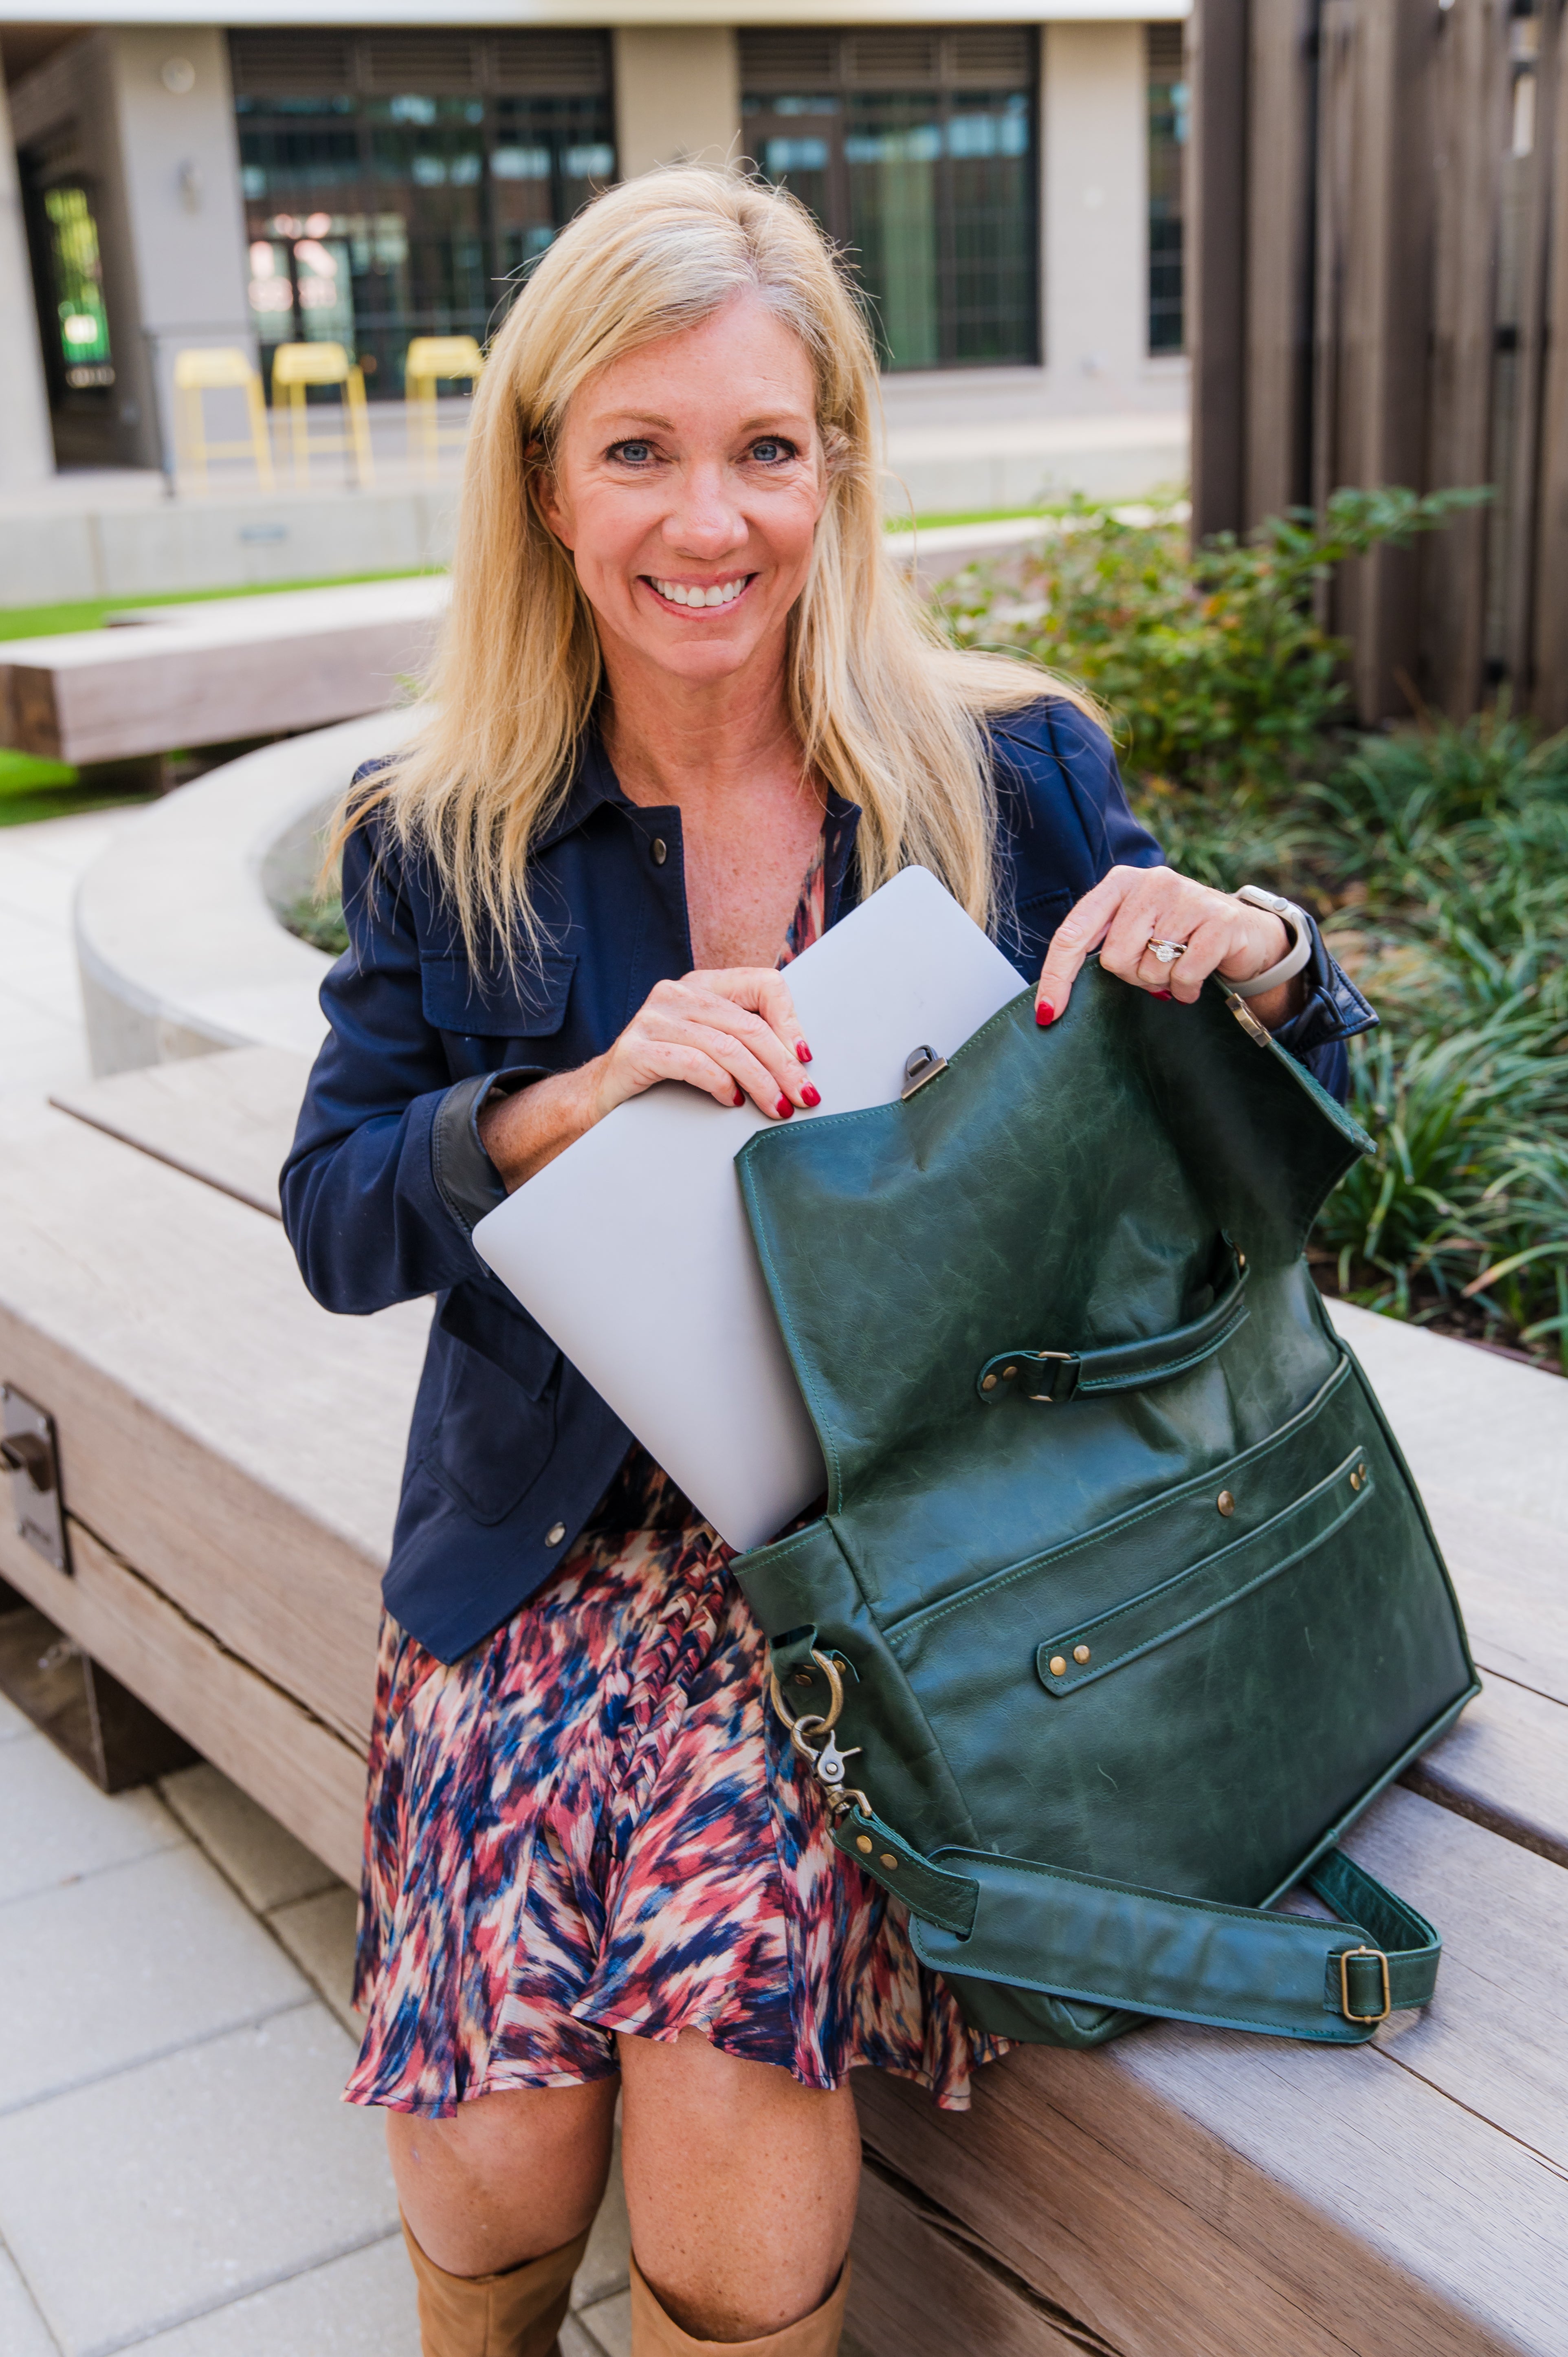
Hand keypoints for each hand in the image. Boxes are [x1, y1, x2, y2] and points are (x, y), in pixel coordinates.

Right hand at [479, 967, 817, 1189]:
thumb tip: (800, 1059)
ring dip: (760, 1083)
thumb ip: (742, 1038)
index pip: (764, 983)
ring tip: (777, 1108)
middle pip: (749, 1026)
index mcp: (701, 985)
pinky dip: (720, 1084)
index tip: (806, 1059)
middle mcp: (676, 994)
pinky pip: (693, 1063)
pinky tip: (731, 1102)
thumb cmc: (663, 1075)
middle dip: (784, 1066)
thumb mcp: (707, 1046)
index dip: (791, 1021)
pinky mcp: (637, 1050)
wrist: (599, 1097)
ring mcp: (653, 1020)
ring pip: (727, 1047)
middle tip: (804, 1098)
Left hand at [1035, 866, 1302, 1031]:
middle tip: (1154, 966)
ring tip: (1178, 965)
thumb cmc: (1177, 935)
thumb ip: (1100, 945)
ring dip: (1162, 982)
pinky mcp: (1220, 920)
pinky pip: (1183, 976)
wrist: (1244, 931)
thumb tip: (1052, 1002)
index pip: (1074, 933)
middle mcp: (1151, 882)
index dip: (1057, 976)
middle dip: (1132, 975)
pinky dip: (1186, 989)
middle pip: (1114, 958)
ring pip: (1149, 969)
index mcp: (1119, 883)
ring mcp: (1187, 897)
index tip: (1047, 1013)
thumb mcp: (1134, 929)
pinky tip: (1196, 979)